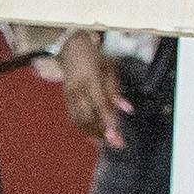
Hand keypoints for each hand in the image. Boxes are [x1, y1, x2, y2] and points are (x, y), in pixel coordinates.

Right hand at [56, 31, 132, 151]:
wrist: (71, 50)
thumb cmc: (95, 59)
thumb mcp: (110, 69)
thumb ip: (116, 91)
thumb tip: (127, 110)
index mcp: (90, 79)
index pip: (100, 105)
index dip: (108, 123)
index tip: (117, 137)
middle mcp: (77, 89)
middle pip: (88, 117)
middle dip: (102, 133)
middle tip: (117, 143)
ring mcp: (68, 95)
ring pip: (79, 120)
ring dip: (93, 133)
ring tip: (107, 141)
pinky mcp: (65, 99)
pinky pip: (74, 118)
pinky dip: (85, 128)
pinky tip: (95, 134)